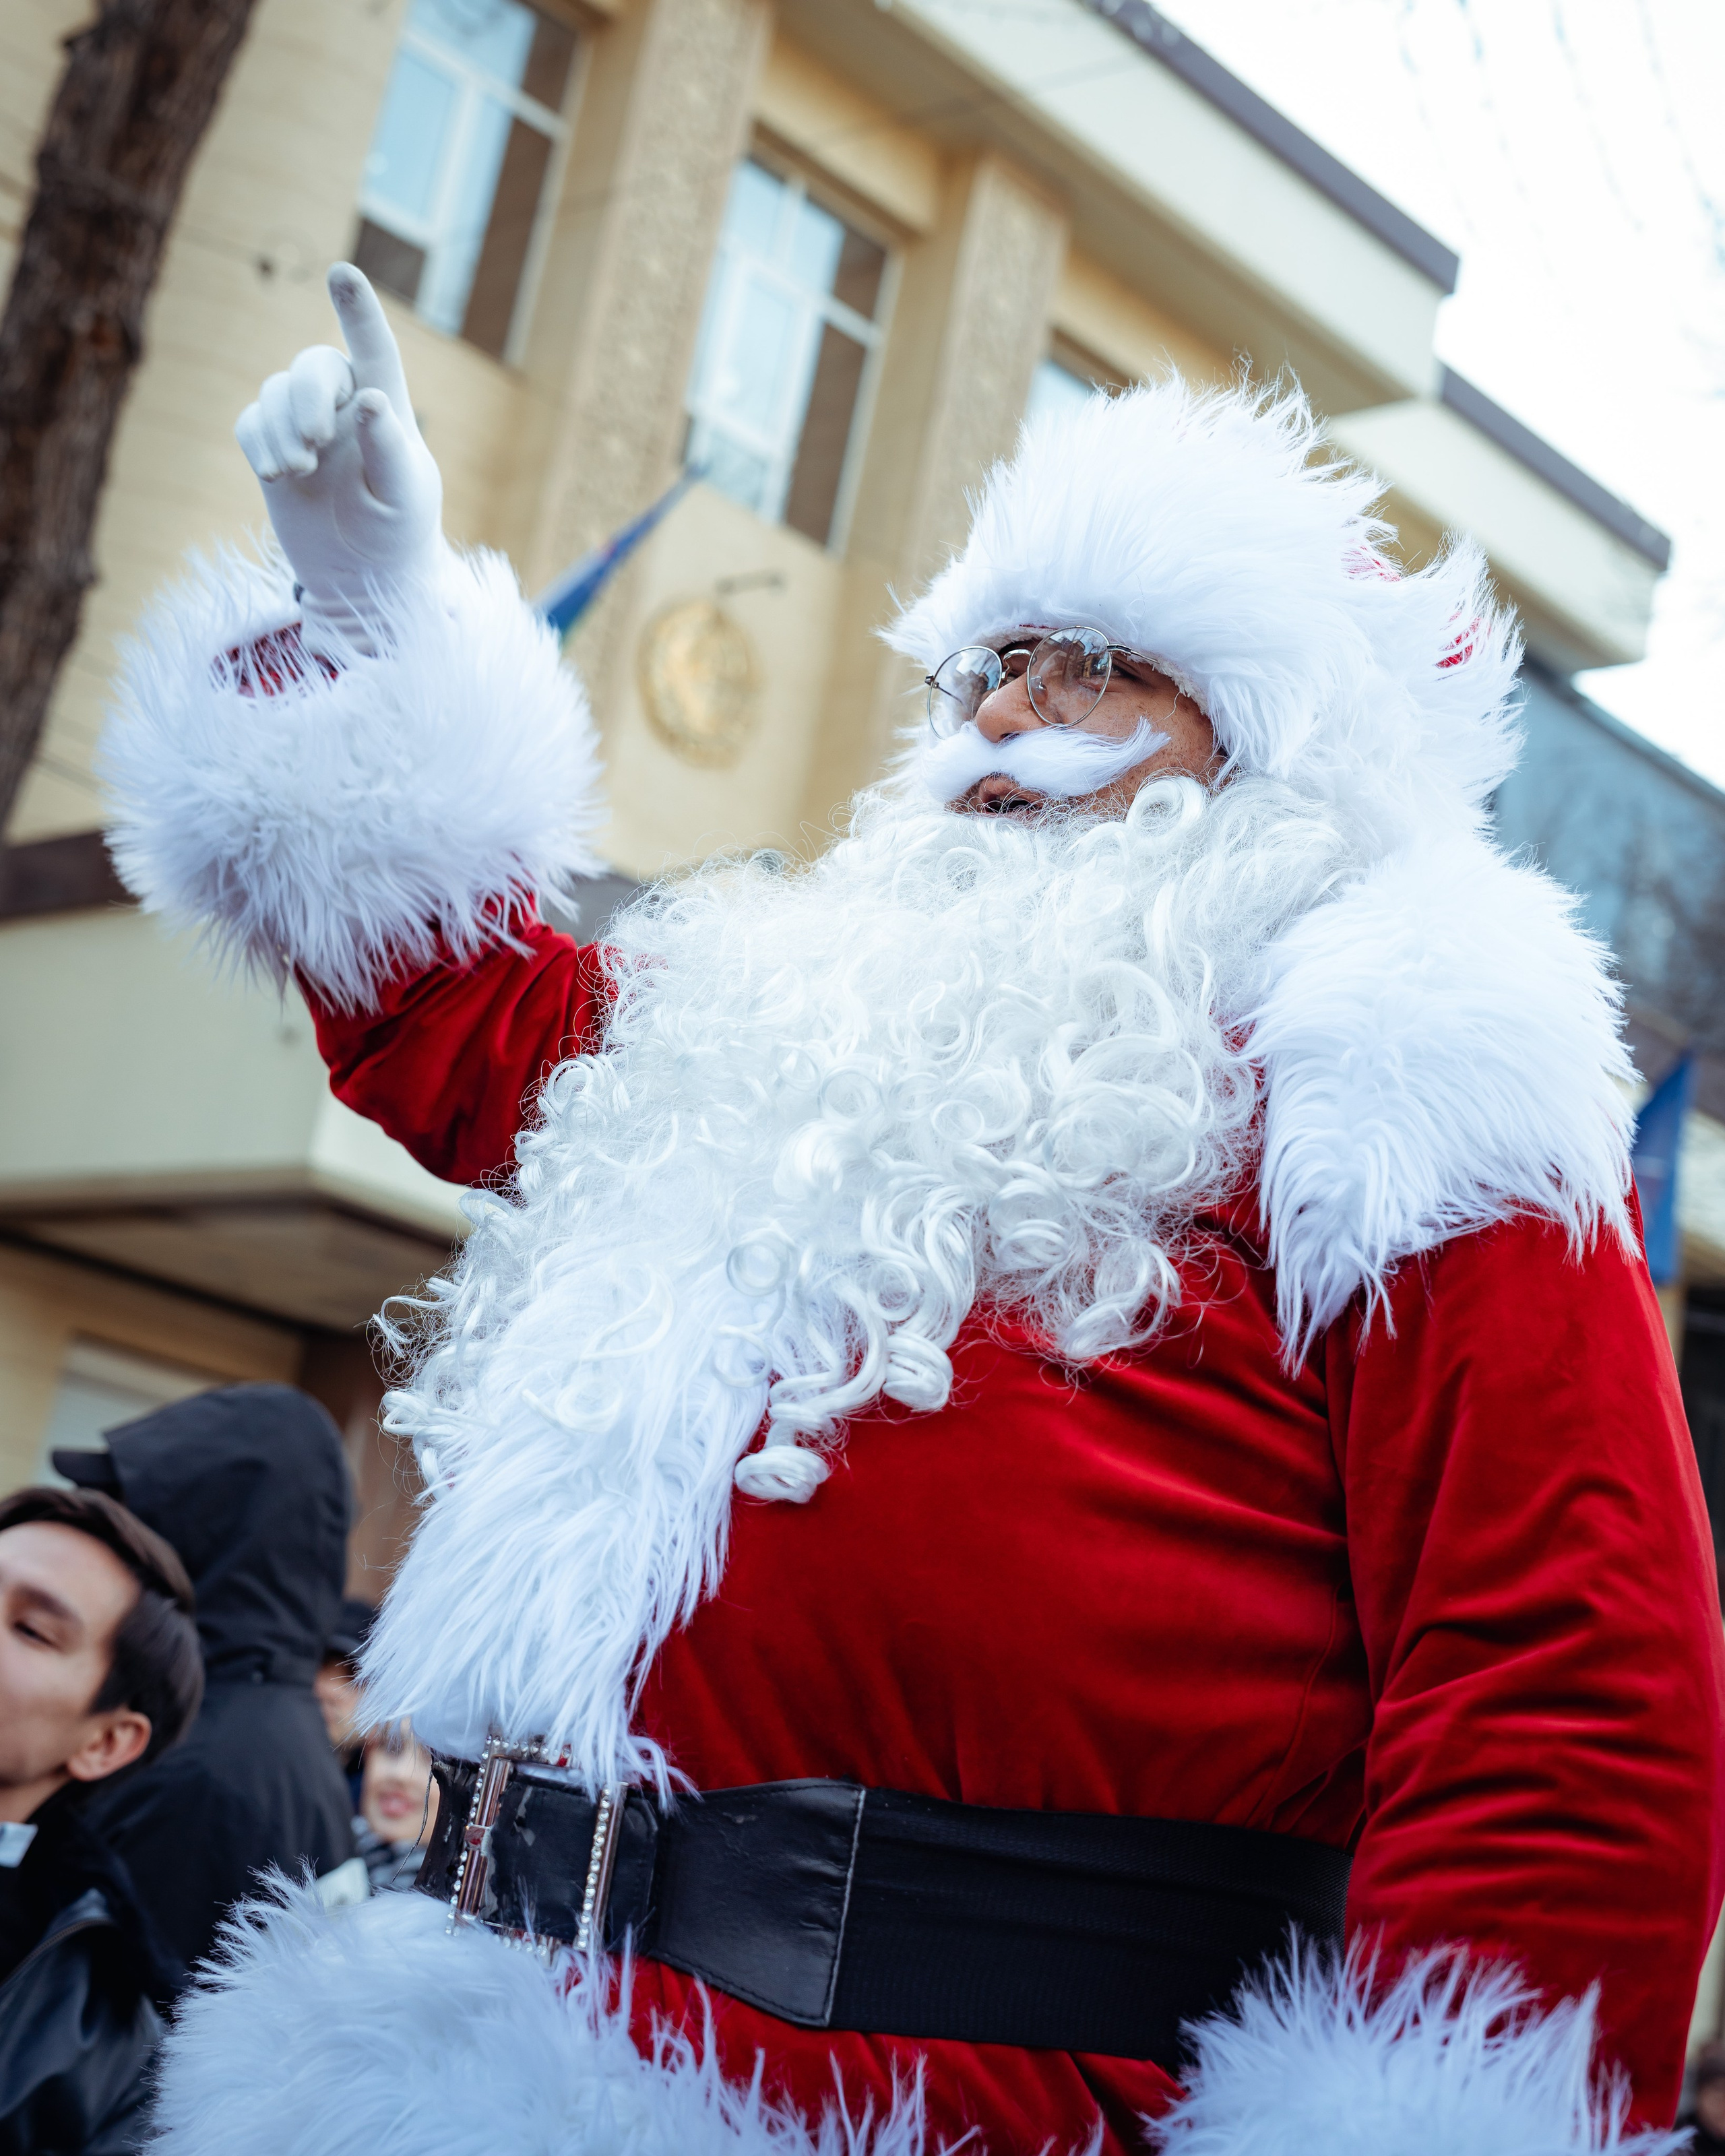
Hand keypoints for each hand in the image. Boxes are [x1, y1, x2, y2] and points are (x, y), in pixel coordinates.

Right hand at [235, 263, 443, 651]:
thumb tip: (368, 400)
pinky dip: (257, 441)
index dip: (358, 312)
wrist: (362, 576)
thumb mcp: (403, 498)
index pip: (374, 351)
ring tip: (297, 472)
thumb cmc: (397, 533)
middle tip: (314, 443)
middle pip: (314, 364)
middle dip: (307, 395)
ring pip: (276, 391)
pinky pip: (250, 421)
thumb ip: (388, 449)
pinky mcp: (273, 447)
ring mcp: (304, 424)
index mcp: (386, 408)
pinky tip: (275, 475)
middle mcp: (343, 406)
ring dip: (280, 427)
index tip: (342, 274)